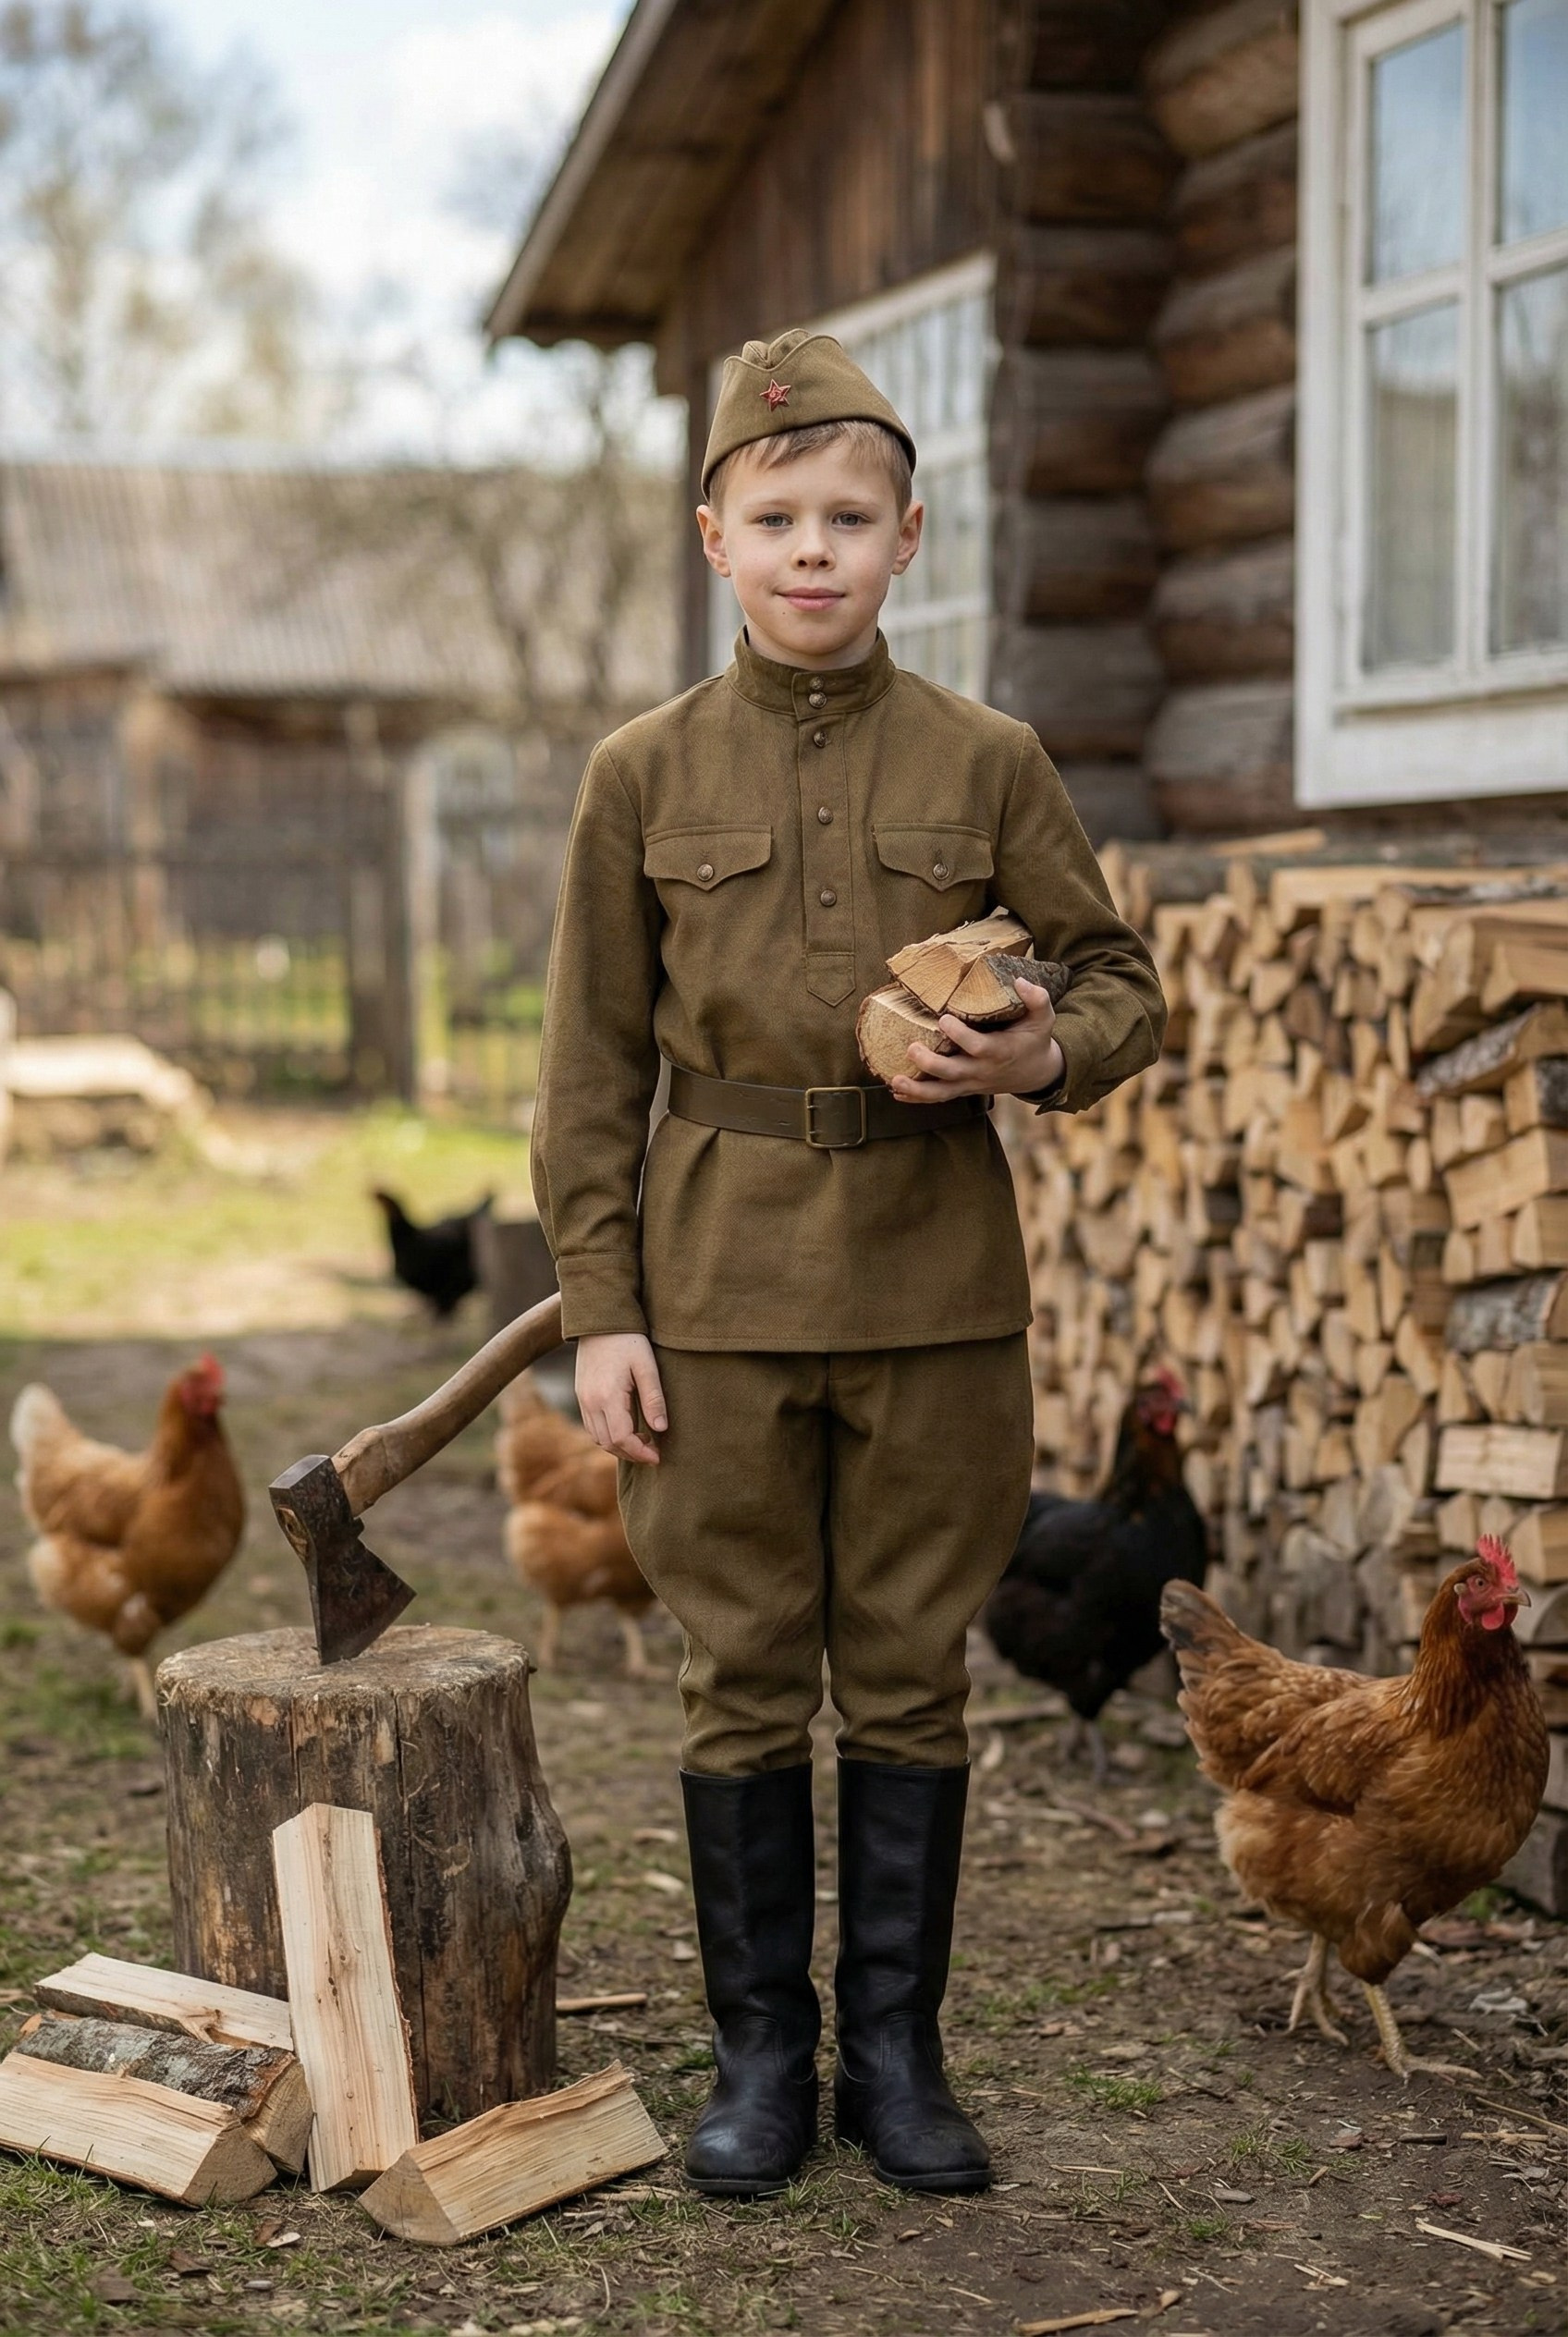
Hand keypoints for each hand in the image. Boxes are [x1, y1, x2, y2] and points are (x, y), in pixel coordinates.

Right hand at [576, 1333, 666, 1465]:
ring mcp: (583, 1399)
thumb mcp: (647, 1366)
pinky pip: (592, 1426)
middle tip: (653, 1452)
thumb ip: (654, 1398)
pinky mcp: (581, 1395)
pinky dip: (608, 1435)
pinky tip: (626, 1428)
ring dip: (618, 1446)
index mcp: (607, 1396)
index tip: (657, 1456)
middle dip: (631, 1453)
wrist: (599, 1320)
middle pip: (608, 1443)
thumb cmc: (628, 1340)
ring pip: (598, 1437)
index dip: (640, 1452)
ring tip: (642, 1441)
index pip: (621, 1438)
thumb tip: (661, 1429)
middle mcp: (590, 1402)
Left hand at [889, 978, 1063, 1104]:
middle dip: (930, 1063)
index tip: (944, 1018)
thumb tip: (1020, 980)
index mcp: (1000, 1051)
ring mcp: (971, 1083)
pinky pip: (939, 1097)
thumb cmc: (1035, 1040)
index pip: (977, 1046)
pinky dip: (917, 1098)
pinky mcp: (963, 1088)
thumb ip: (1036, 999)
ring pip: (942, 1092)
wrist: (1037, 1073)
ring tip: (894, 1080)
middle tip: (912, 1047)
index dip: (959, 1035)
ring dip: (917, 1089)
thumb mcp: (1043, 1018)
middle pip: (953, 1072)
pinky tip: (896, 1092)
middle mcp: (982, 1071)